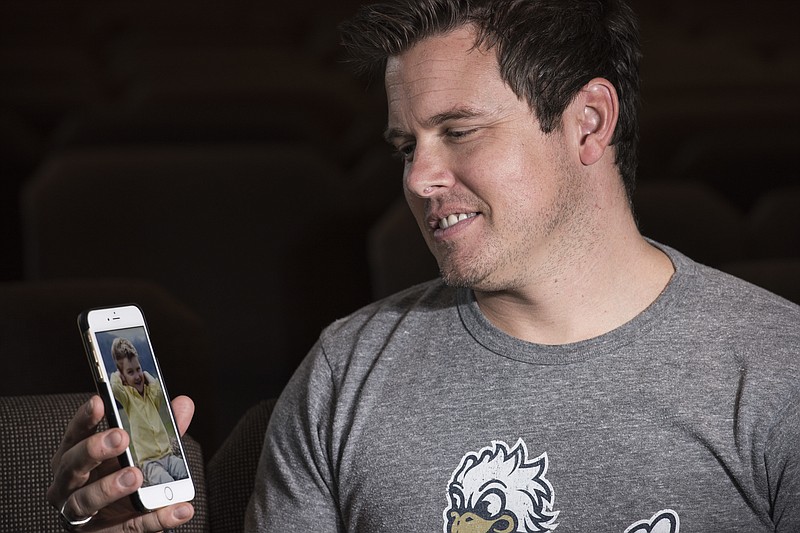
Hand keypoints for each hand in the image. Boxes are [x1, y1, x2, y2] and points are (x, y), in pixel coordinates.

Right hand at [47, 395, 195, 530]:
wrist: (118, 525)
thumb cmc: (122, 478)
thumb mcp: (139, 452)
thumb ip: (160, 430)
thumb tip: (184, 403)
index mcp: (75, 457)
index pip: (75, 434)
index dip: (85, 418)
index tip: (99, 401)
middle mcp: (68, 484)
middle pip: (73, 465)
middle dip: (94, 449)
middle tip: (120, 437)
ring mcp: (79, 513)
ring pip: (86, 500)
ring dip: (110, 487)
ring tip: (136, 476)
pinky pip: (126, 529)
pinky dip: (154, 520)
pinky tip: (178, 509)